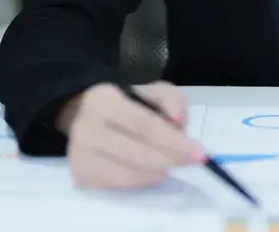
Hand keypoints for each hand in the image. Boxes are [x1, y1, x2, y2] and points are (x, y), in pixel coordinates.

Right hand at [58, 80, 205, 188]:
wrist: (84, 116)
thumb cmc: (126, 105)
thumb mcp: (151, 92)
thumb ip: (172, 100)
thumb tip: (179, 124)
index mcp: (104, 100)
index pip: (143, 124)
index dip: (172, 141)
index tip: (198, 152)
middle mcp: (86, 127)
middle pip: (135, 152)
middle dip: (169, 159)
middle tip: (191, 162)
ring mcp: (80, 154)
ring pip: (126, 174)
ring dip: (155, 173)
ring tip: (167, 165)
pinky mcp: (80, 174)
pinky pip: (117, 186)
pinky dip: (139, 182)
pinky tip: (148, 172)